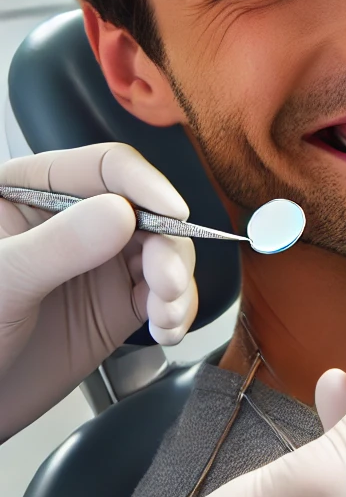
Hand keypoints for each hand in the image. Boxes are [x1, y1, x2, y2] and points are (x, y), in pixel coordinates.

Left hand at [0, 144, 196, 437]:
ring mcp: (97, 263)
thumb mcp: (1, 282)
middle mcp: (72, 222)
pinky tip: (167, 329)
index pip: (103, 167)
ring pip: (163, 252)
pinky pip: (163, 295)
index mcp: (31, 194)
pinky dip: (177, 311)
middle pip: (147, 211)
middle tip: (167, 282)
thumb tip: (122, 213)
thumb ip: (58, 246)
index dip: (144, 184)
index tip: (173, 212)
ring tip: (167, 315)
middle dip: (167, 247)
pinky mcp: (116, 304)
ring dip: (176, 283)